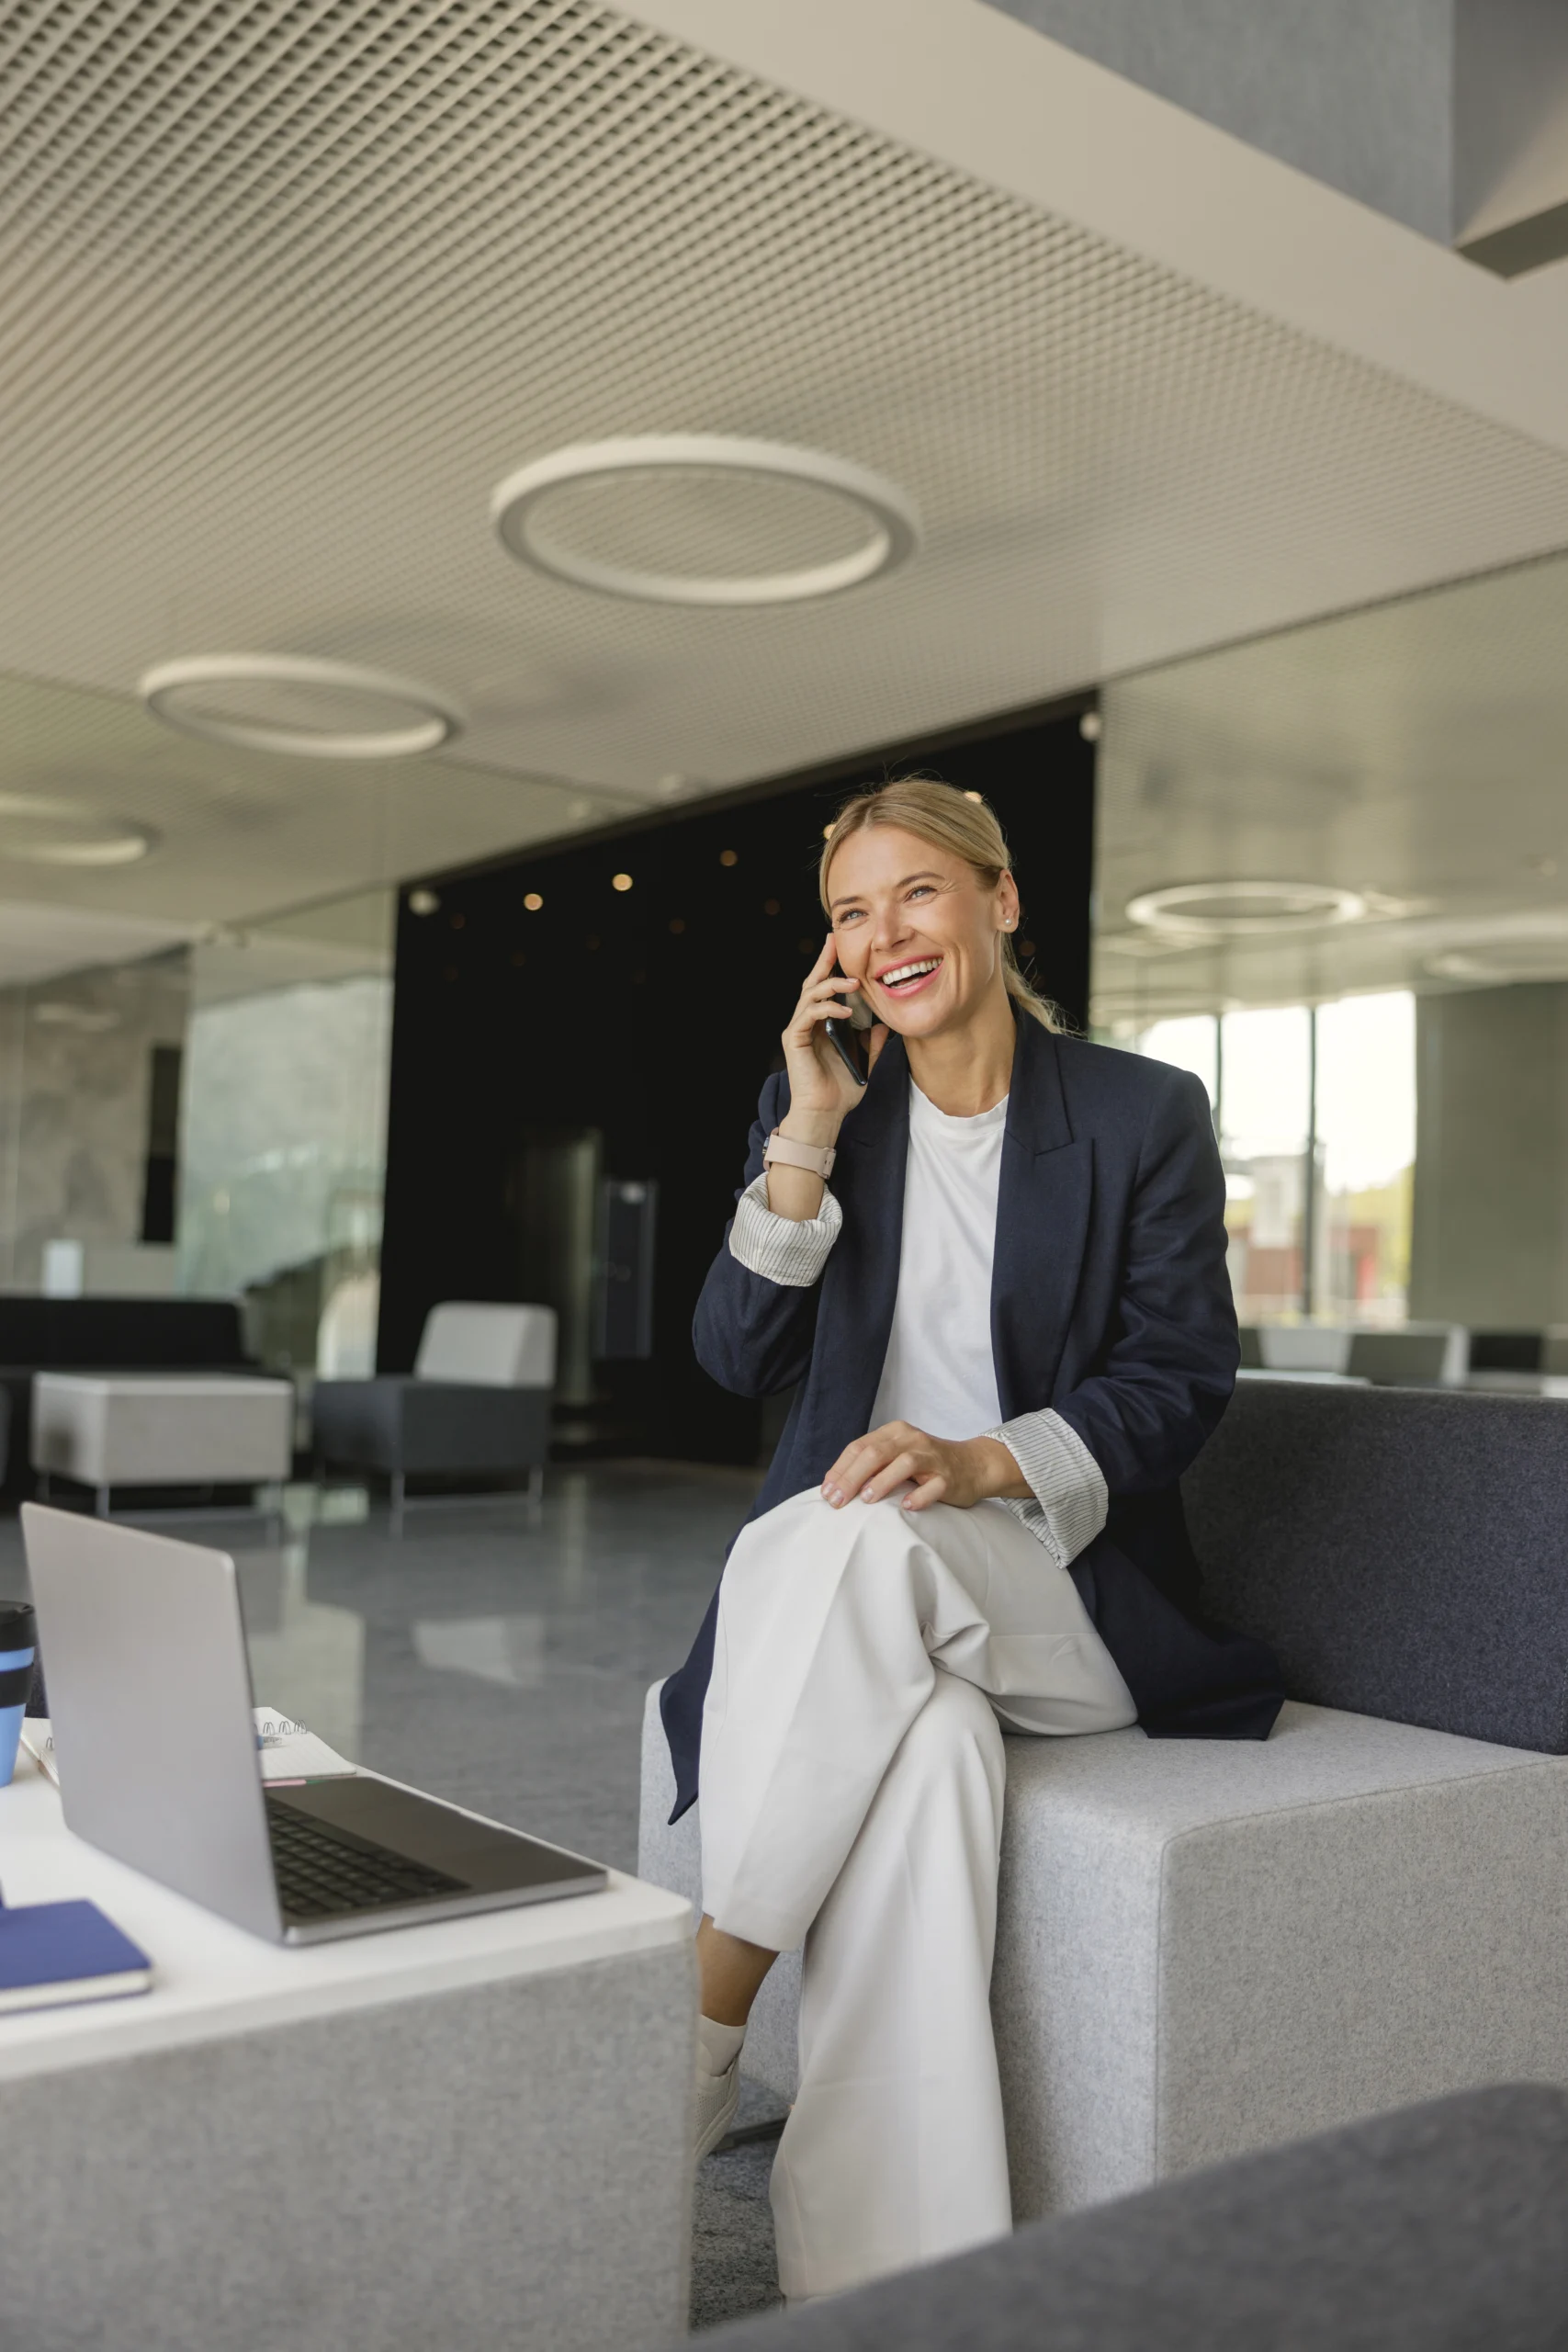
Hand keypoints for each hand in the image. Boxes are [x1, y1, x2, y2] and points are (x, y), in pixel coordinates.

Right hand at [780, 937, 889, 1135]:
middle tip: (834, 940)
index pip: (825, 989)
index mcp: (821, 1025)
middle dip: (824, 960)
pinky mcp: (794, 1039)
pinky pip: (808, 1015)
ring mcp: (798, 1029)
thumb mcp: (865, 1062)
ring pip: (809, 994)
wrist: (825, 1114)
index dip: (832, 967)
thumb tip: (884, 1025)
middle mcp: (806, 1023)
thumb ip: (873, 1043)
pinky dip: (827, 1009)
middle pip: (812, 983)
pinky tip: (846, 1011)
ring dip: (831, 985)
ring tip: (853, 983)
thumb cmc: (841, 1091)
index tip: (842, 947)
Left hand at [820, 1423, 1029, 1512]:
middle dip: (852, 1477)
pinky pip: (934, 1485)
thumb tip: (834, 1485)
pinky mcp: (949, 1476)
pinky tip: (906, 1506)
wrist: (973, 1464)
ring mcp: (932, 1458)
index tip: (826, 1492)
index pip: (859, 1447)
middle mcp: (912, 1440)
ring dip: (882, 1482)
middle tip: (837, 1500)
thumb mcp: (897, 1455)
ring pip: (904, 1463)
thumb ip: (871, 1464)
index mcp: (894, 1432)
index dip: (840, 1469)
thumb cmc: (927, 1464)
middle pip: (876, 1453)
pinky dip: (919, 1496)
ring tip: (866, 1500)